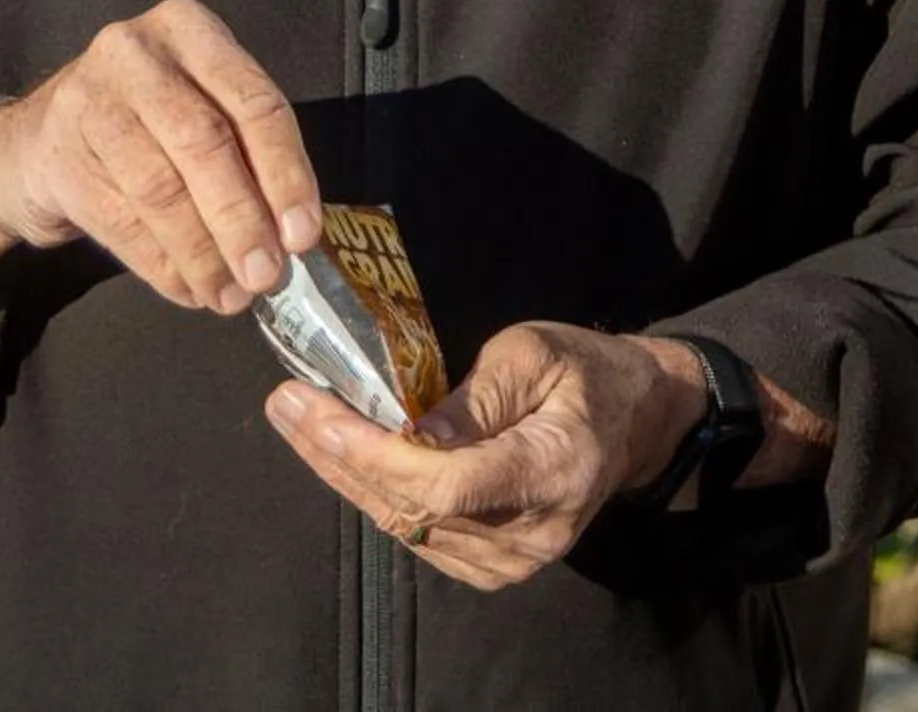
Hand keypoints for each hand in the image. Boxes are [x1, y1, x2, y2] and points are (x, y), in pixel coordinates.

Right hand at [0, 0, 321, 351]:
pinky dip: (164, 267)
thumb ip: (244, 153)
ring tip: (229, 295)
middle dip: (241, 219)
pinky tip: (189, 289)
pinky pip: (122, 222)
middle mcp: (135, 52)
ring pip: (160, 188)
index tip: (303, 234)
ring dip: (203, 254)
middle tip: (266, 276)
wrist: (37, 140)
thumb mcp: (198, 105)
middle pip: (203, 142)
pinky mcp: (56, 155)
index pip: (251, 100)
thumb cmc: (144, 122)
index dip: (284, 172)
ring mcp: (88, 99)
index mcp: (189, 29)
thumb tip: (290, 237)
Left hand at [265, 322, 706, 591]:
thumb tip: (411, 430)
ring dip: (343, 474)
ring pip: (407, 526)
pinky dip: (372, 492)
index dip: (374, 454)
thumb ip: (478, 395)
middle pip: (413, 510)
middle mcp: (528, 534)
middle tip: (284, 404)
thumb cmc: (584, 371)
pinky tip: (336, 453)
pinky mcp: (492, 565)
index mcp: (550, 471)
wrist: (633, 421)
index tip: (317, 411)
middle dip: (338, 456)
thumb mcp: (534, 353)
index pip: (446, 484)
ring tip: (295, 420)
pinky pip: (418, 534)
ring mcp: (511, 560)